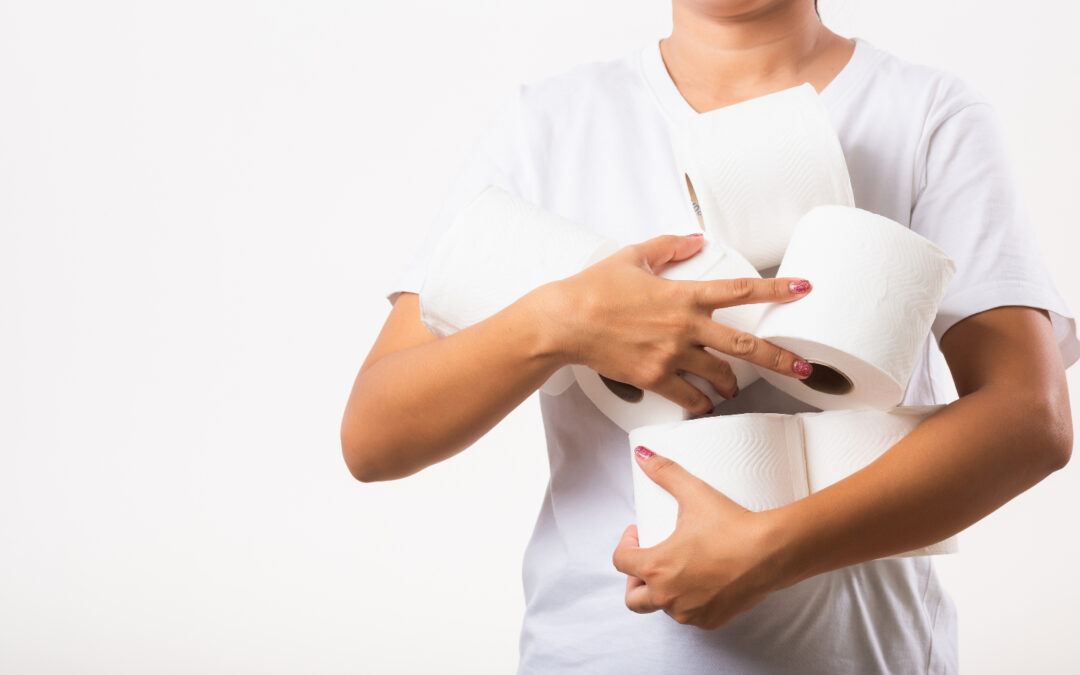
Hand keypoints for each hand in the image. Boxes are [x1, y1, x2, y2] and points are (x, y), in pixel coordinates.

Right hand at [534, 232, 813, 415]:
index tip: (804, 289)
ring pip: (720, 377)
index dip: (777, 289)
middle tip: (804, 370)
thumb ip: (668, 247)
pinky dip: (701, 404)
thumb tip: (695, 239)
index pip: (741, 290)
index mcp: (684, 295)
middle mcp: (685, 327)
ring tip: (735, 389)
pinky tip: (704, 406)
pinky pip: (690, 398)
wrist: (564, 323)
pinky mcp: (655, 379)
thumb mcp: (632, 257)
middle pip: (746, 346)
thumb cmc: (593, 289)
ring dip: (733, 385)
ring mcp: (672, 356)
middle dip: (781, 360)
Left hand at [611, 445, 793, 629]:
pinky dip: (689, 603)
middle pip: (634, 598)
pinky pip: (691, 616)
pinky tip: (700, 583)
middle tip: (650, 560)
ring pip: (663, 607)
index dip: (625, 545)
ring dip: (663, 591)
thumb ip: (665, 472)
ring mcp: (690, 613)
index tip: (639, 534)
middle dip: (635, 580)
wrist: (772, 552)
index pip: (620, 561)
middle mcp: (668, 596)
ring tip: (677, 569)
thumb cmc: (732, 526)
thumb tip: (642, 454)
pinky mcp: (712, 621)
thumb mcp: (694, 493)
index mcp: (656, 567)